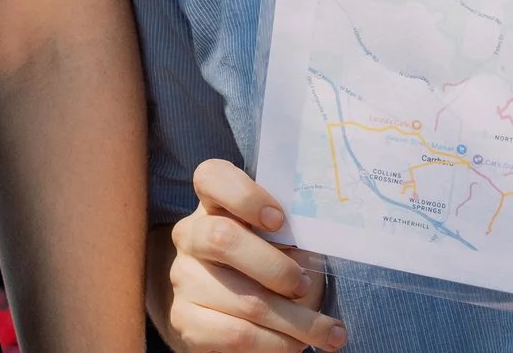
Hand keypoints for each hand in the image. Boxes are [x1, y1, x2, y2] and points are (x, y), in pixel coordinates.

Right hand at [166, 159, 344, 352]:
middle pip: (223, 238)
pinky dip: (276, 344)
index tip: (280, 221)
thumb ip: (292, 238)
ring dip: (297, 321)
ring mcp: (183, 277)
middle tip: (305, 285)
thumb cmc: (271, 269)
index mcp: (214, 204)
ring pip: (243, 300)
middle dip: (276, 268)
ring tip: (329, 332)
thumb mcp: (283, 245)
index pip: (211, 177)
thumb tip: (312, 253)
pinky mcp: (185, 318)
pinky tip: (297, 345)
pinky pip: (236, 335)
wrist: (238, 317)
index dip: (245, 195)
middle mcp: (191, 235)